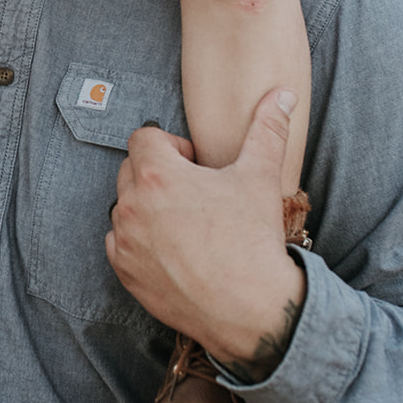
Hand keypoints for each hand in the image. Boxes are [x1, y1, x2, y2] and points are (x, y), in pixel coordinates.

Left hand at [106, 89, 305, 379]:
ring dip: (147, 208)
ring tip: (185, 224)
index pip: (143, 137)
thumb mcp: (260, 176)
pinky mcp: (124, 271)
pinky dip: (139, 241)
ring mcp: (124, 240)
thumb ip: (267, 128)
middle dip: (158, 174)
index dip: (171, 146)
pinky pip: (120, 242)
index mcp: (157, 175)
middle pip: (131, 170)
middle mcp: (131, 205)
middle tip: (194, 195)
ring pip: (125, 207)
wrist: (249, 308)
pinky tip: (173, 249)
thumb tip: (282, 94)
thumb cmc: (252, 239)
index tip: (195, 166)